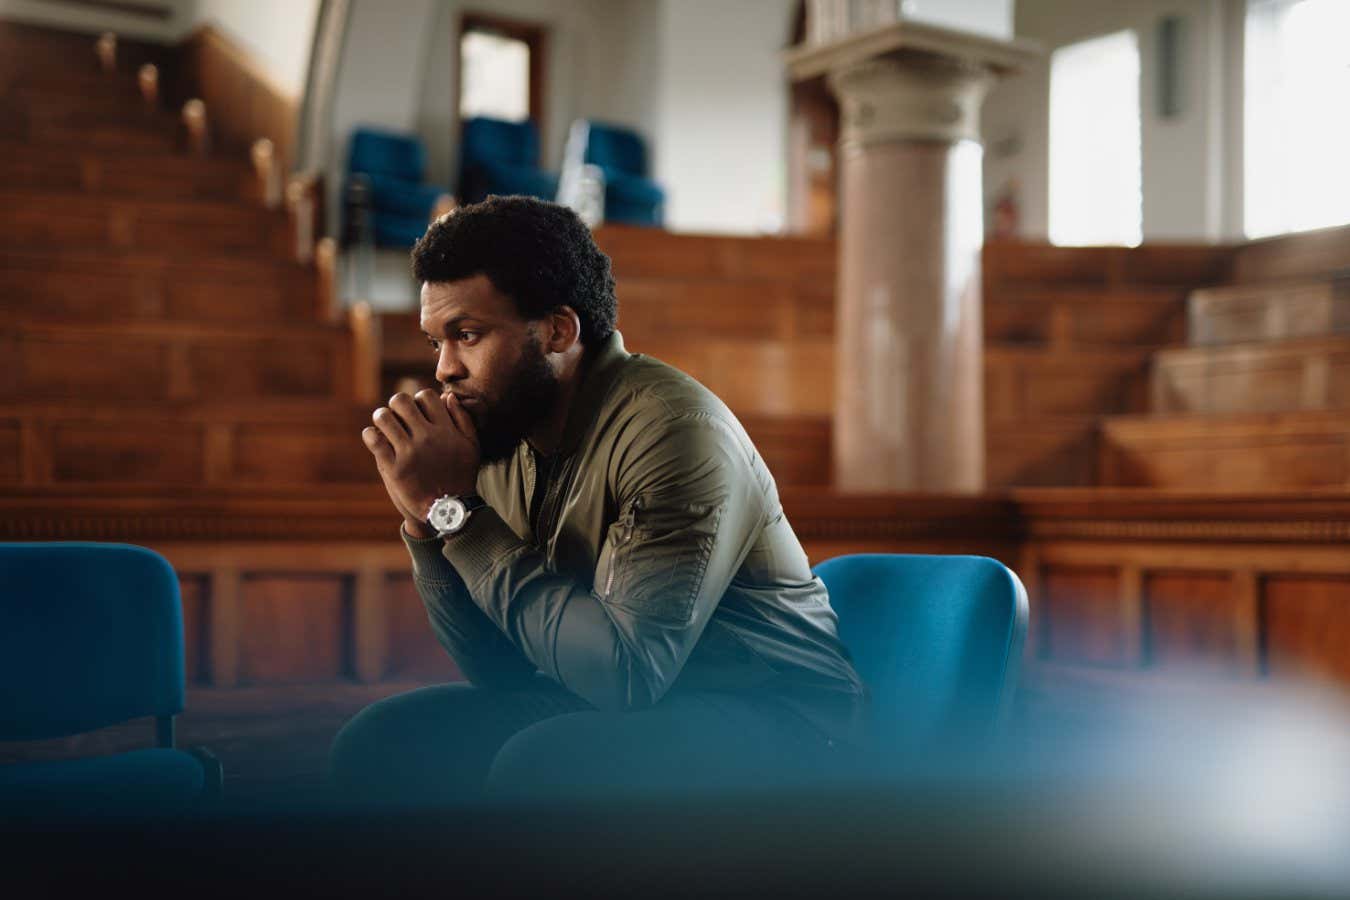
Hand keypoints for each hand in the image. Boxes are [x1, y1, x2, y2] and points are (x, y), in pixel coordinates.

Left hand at [362, 389, 479, 536]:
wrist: (450, 511)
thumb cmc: (461, 476)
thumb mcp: (471, 446)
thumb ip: (462, 419)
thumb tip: (447, 396)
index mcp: (446, 430)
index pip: (426, 396)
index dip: (418, 400)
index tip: (417, 411)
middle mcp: (427, 438)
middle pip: (401, 401)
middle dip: (396, 405)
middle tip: (397, 416)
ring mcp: (409, 453)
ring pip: (384, 418)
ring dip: (381, 418)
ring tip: (384, 426)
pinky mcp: (394, 469)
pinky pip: (374, 440)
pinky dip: (370, 435)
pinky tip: (374, 439)